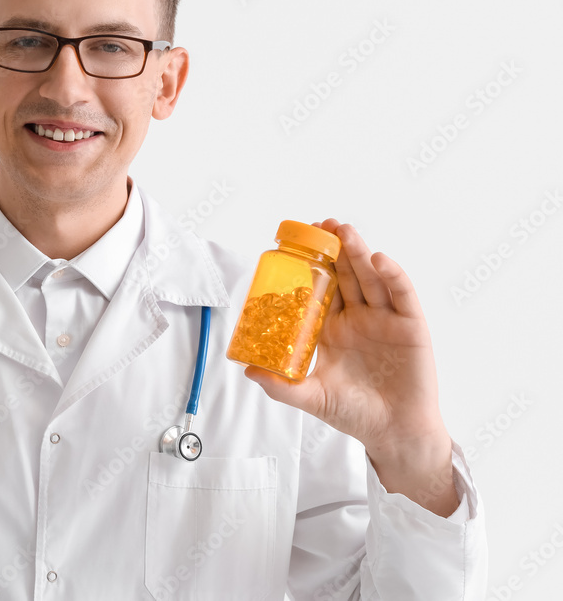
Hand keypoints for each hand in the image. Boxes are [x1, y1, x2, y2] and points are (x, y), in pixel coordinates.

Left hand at [242, 219, 458, 514]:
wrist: (394, 433)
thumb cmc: (354, 414)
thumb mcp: (312, 398)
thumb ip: (282, 387)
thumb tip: (249, 369)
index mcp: (332, 329)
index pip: (319, 290)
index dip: (310, 267)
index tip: (294, 246)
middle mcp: (358, 318)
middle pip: (345, 275)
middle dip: (334, 249)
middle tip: (321, 225)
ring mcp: (384, 319)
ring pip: (370, 278)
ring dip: (358, 252)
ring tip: (344, 231)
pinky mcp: (411, 326)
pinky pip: (401, 295)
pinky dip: (392, 275)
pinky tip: (379, 259)